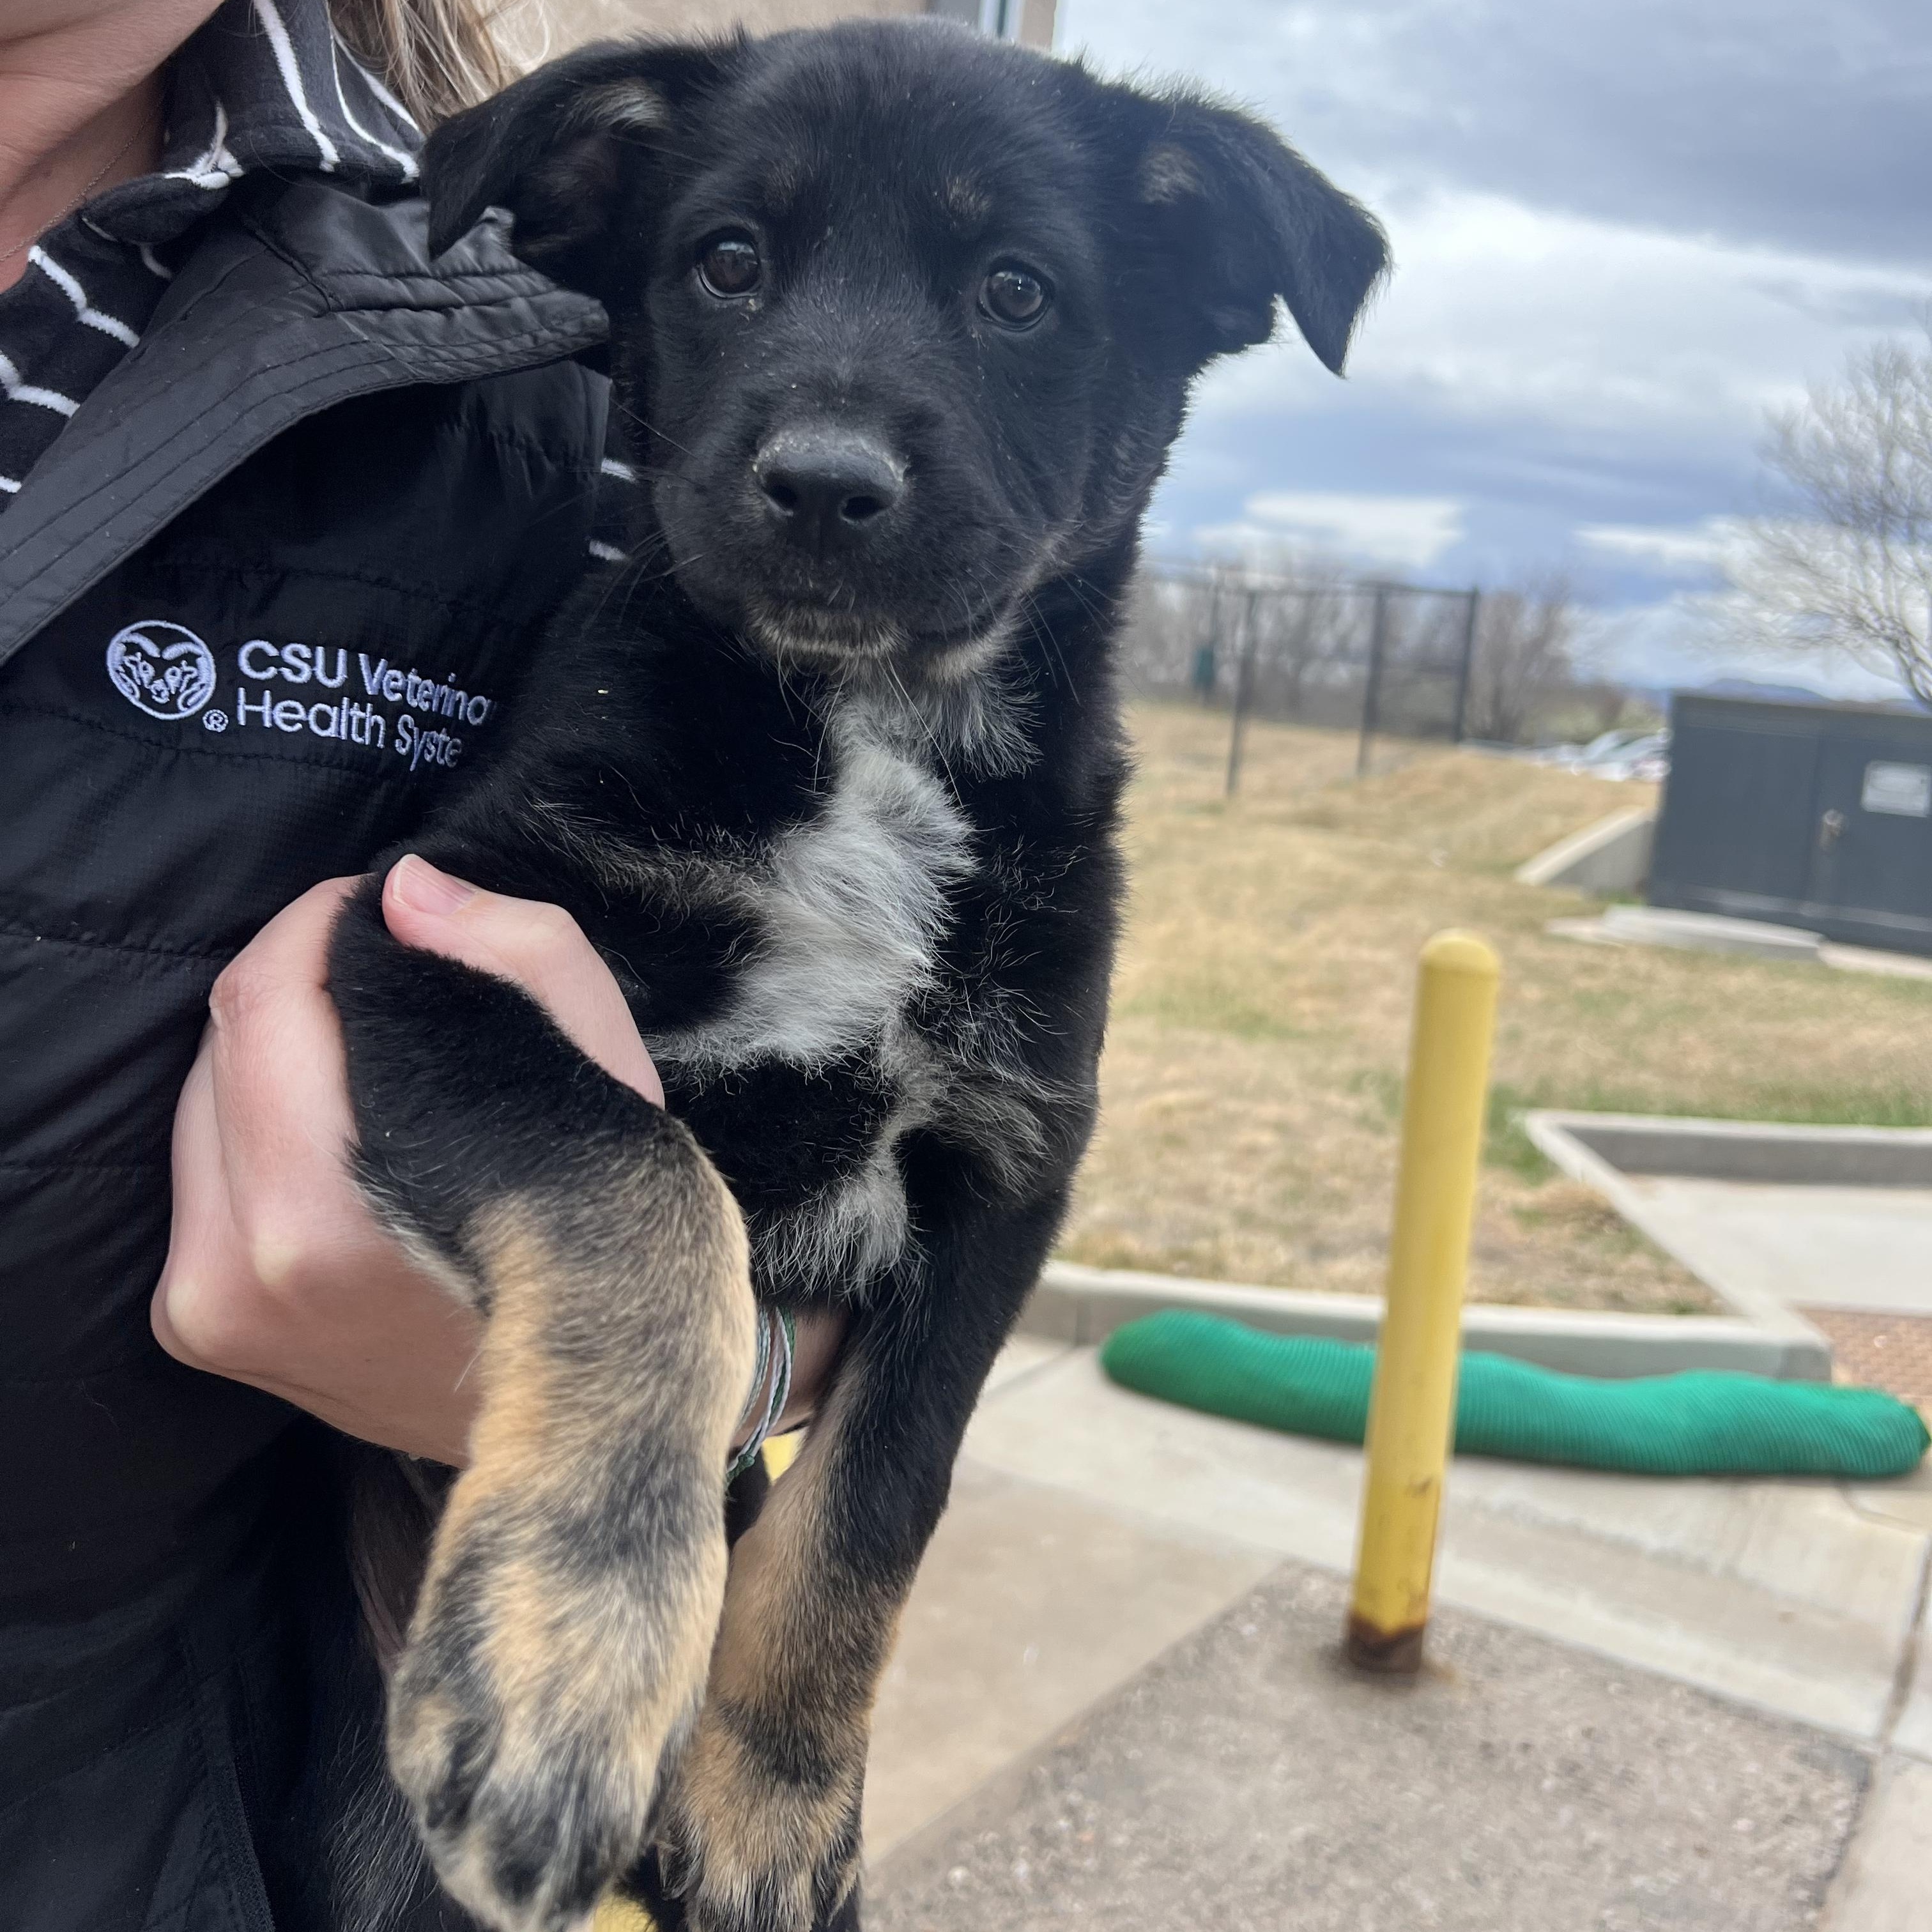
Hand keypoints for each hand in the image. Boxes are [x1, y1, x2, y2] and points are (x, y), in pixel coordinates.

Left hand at [152, 857, 841, 1463]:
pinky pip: (199, 1172)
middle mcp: (252, 1263)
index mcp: (335, 1205)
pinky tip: (344, 1143)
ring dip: (275, 1055)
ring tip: (378, 1069)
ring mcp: (215, 1304)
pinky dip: (257, 1130)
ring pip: (200, 1101)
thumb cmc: (613, 1233)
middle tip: (392, 977)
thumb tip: (405, 891)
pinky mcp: (200, 1324)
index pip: (266, 998)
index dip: (321, 923)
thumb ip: (518, 953)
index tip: (380, 910)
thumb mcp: (608, 1072)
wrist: (601, 1403)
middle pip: (225, 1041)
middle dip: (304, 983)